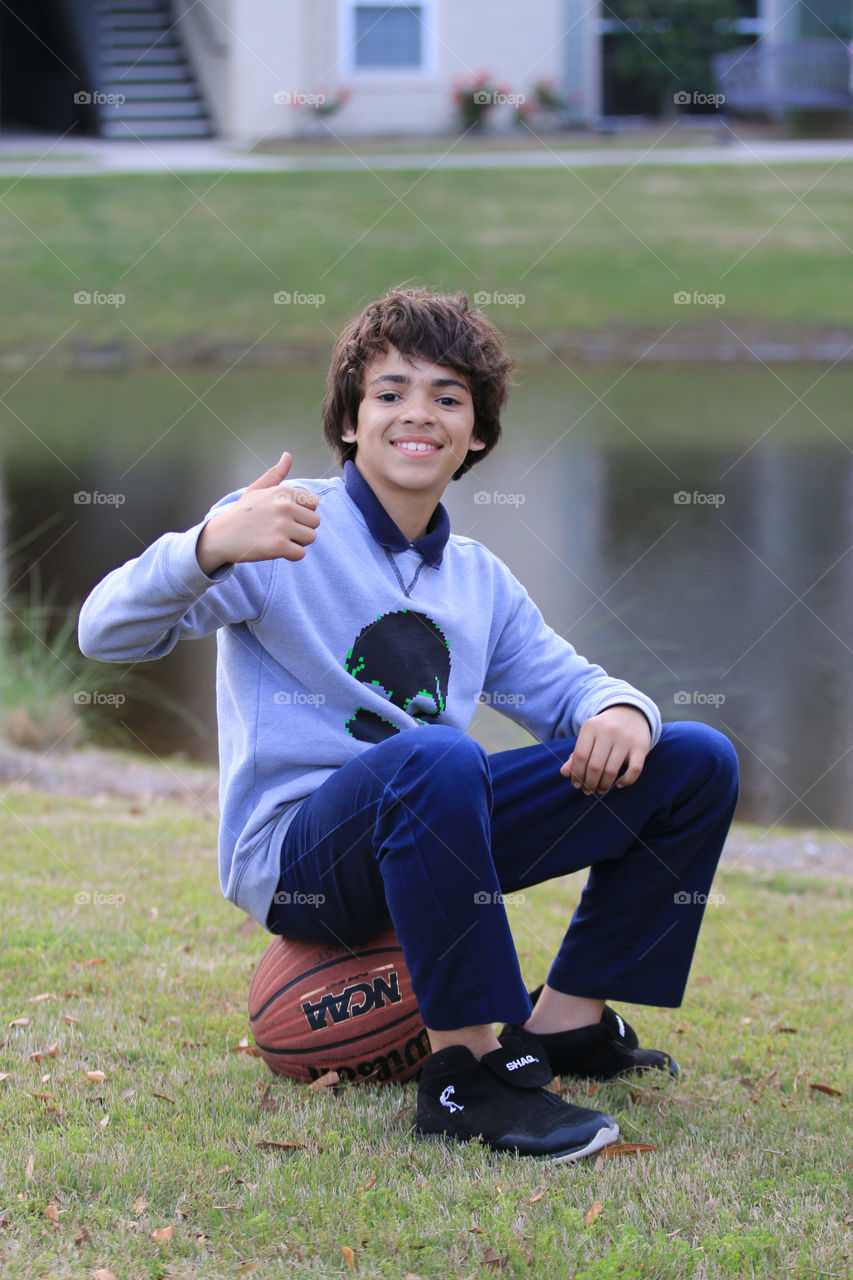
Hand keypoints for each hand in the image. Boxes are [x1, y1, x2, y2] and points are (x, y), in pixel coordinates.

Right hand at [196, 452, 319, 574]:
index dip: (302, 512)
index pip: (314, 503)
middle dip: (301, 528)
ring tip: (277, 538)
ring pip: (310, 538)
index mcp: (283, 492)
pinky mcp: (278, 546)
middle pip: (315, 522)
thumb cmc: (241, 514)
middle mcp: (284, 507)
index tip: (284, 516)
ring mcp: (282, 526)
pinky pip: (300, 554)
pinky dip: (290, 555)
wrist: (220, 536)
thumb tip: (288, 455)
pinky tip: (274, 549)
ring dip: (297, 542)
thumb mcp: (256, 489)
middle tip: (280, 530)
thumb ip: (275, 473)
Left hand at [559, 705, 650, 794]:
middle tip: (588, 790)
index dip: (576, 774)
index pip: (580, 756)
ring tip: (600, 789)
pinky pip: (634, 770)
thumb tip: (563, 773)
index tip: (576, 785)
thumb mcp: (588, 737)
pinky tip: (618, 784)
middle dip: (589, 783)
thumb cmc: (603, 731)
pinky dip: (626, 781)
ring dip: (604, 785)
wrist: (630, 713)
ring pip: (611, 771)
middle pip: (594, 766)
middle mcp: (608, 731)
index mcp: (591, 727)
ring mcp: (626, 739)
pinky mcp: (641, 747)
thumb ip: (575, 755)